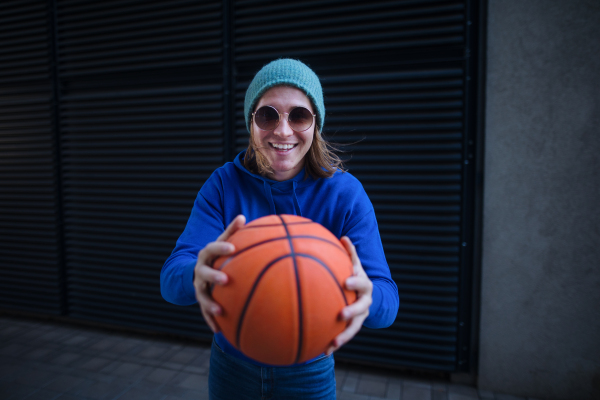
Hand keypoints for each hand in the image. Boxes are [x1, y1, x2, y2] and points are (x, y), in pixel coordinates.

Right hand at [193, 215, 245, 332]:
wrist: (195, 270)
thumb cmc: (217, 254)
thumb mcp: (222, 242)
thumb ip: (232, 231)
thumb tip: (242, 216)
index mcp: (207, 254)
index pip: (212, 248)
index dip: (221, 247)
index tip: (232, 248)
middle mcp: (200, 270)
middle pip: (204, 273)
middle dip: (213, 276)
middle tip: (226, 280)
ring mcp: (199, 286)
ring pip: (202, 296)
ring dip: (209, 304)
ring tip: (219, 311)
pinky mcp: (201, 300)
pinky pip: (205, 312)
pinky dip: (211, 321)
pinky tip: (220, 332)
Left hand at [326, 236, 372, 354]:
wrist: (371, 297)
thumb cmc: (356, 277)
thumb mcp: (355, 265)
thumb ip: (350, 253)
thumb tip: (344, 237)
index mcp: (364, 285)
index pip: (361, 282)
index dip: (354, 282)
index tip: (345, 282)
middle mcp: (365, 301)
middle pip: (361, 308)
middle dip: (352, 311)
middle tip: (341, 314)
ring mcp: (361, 316)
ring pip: (354, 327)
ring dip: (345, 336)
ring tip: (333, 343)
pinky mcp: (353, 327)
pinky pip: (344, 336)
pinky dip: (335, 344)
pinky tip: (323, 352)